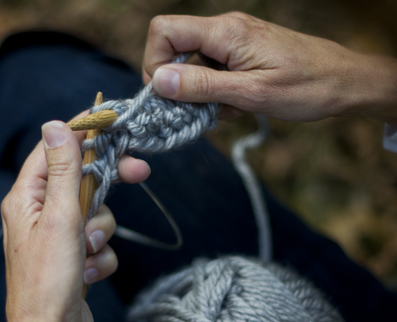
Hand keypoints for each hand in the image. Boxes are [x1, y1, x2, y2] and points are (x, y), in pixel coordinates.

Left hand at [2, 120, 149, 321]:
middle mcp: (40, 214)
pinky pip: (99, 243)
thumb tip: (55, 124)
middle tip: (140, 171)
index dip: (83, 134)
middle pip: (81, 181)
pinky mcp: (74, 259)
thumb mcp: (59, 217)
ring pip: (96, 214)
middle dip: (107, 185)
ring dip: (101, 232)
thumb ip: (63, 170)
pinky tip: (88, 275)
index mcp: (26, 198)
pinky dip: (101, 257)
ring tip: (88, 252)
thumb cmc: (47, 281)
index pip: (54, 150)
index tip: (113, 123)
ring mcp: (58, 239)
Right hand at [143, 13, 396, 123]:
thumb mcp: (251, 93)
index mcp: (225, 32)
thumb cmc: (307, 87)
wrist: (346, 82)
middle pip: (173, 49)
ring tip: (227, 110)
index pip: (164, 31)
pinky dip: (214, 92)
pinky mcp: (240, 54)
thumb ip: (201, 86)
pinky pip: (210, 70)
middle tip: (198, 110)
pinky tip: (235, 105)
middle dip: (178, 85)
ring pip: (191, 64)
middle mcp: (224, 30)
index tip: (168, 95)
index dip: (155, 62)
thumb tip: (159, 81)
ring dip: (198, 93)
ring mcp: (232, 41)